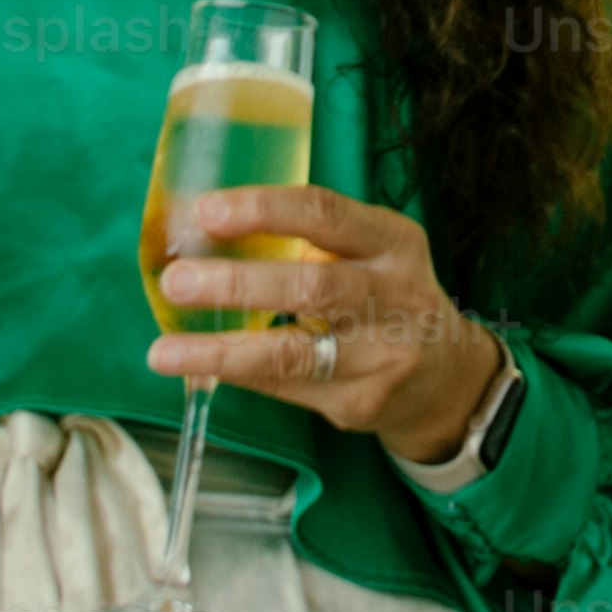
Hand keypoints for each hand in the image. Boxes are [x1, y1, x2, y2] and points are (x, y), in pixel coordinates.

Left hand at [149, 182, 506, 462]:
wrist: (447, 376)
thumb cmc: (386, 296)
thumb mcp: (370, 252)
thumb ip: (307, 240)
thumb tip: (200, 231)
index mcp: (393, 242)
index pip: (326, 214)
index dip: (263, 209)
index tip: (206, 211)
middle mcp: (395, 296)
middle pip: (312, 287)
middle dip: (237, 284)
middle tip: (177, 281)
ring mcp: (382, 356)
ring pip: (293, 353)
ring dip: (221, 351)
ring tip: (164, 350)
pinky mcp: (361, 402)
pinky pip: (286, 387)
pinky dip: (236, 375)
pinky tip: (195, 368)